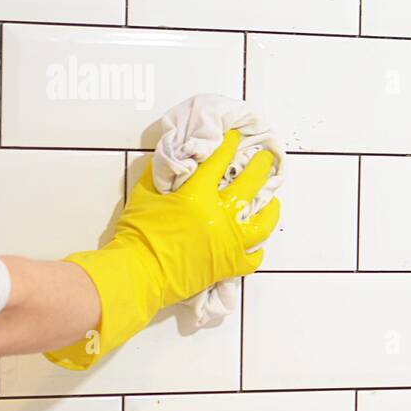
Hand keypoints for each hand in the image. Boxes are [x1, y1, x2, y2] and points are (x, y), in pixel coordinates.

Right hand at [45, 131, 279, 369]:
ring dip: (271, 209)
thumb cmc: (137, 234)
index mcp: (198, 196)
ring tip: (273, 201)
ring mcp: (229, 241)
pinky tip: (257, 243)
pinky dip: (257, 249)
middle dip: (261, 166)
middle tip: (267, 158)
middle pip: (250, 185)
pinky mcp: (229, 265)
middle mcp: (220, 216)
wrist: (139, 273)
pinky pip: (254, 257)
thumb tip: (173, 160)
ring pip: (263, 222)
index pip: (218, 162)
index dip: (228, 146)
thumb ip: (160, 175)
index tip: (236, 137)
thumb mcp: (143, 196)